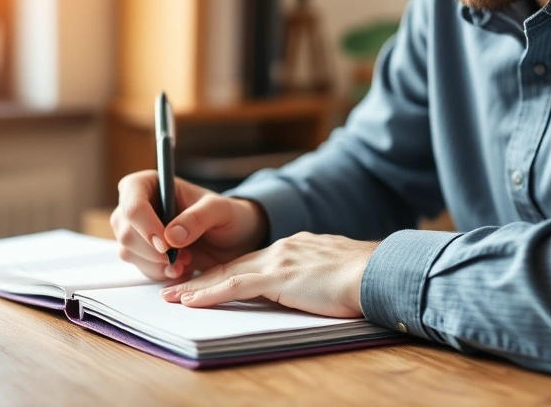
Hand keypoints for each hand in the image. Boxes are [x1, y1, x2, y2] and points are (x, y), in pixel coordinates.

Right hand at [111, 170, 268, 281]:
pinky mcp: (142, 253)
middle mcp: (137, 206)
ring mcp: (136, 231)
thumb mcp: (220, 210)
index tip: (165, 244)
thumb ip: (198, 218)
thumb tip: (171, 236)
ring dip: (158, 263)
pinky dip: (161, 272)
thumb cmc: (226, 215)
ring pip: (128, 253)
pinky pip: (140, 268)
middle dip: (153, 251)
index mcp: (150, 184)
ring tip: (186, 259)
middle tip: (183, 255)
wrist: (233, 239)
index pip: (132, 203)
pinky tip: (181, 268)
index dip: (145, 225)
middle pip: (125, 232)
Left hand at [160, 232, 378, 317]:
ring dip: (196, 287)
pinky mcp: (278, 277)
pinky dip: (208, 294)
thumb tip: (309, 290)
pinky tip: (191, 302)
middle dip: (201, 278)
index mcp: (295, 248)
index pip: (251, 262)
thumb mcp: (333, 274)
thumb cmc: (364, 279)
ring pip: (227, 274)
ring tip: (171, 298)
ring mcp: (278, 260)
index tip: (206, 283)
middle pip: (232, 266)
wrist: (378, 272)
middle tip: (174, 289)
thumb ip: (313, 278)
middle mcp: (282, 249)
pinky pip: (234, 286)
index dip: (225, 273)